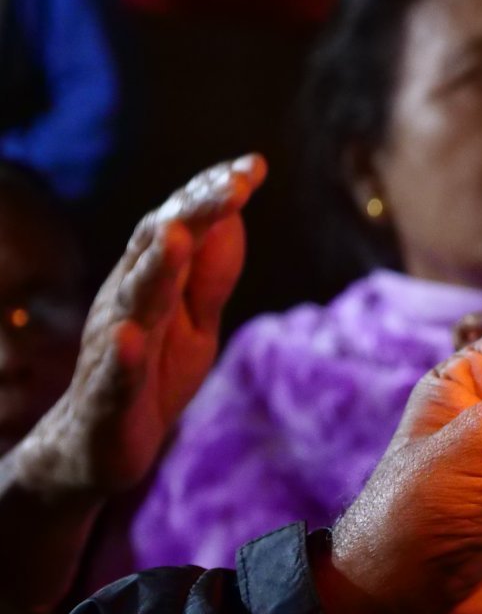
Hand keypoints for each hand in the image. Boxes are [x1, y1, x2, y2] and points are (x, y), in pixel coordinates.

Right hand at [13, 155, 263, 498]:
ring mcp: (114, 348)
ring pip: (135, 302)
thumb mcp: (196, 321)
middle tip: (232, 185)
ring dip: (156, 267)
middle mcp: (127, 303)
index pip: (181, 225)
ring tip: (177, 234)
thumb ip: (212, 273)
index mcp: (150, 281)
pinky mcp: (108, 397)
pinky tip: (133, 335)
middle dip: (194, 215)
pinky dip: (123, 355)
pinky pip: (114, 374)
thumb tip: (236, 215)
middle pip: (159, 251)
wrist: (97, 447)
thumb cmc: (153, 372)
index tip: (253, 165)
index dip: (213, 195)